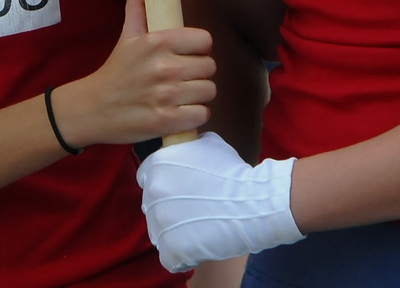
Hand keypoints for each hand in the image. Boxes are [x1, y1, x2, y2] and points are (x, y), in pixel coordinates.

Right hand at [51, 0, 213, 148]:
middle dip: (199, 73)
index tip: (187, 54)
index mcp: (157, 42)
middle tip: (182, 77)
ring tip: (182, 95)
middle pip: (210, 67)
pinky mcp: (167, 121)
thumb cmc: (116, 70)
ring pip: (208, 91)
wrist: (93, 108)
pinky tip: (180, 112)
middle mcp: (164, 67)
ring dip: (198, 95)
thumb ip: (139, 2)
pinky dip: (194, 115)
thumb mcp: (128, 34)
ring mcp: (166, 96)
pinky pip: (202, 114)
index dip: (199, 49)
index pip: (204, 40)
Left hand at [137, 132, 303, 272]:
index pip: (146, 179)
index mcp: (157, 164)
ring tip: (200, 228)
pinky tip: (200, 245)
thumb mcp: (208, 143)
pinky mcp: (172, 248)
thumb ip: (186, 145)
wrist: (253, 202)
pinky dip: (183, 255)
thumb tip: (183, 145)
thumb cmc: (234, 172)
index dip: (165, 186)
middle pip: (152, 207)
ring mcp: (161, 222)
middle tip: (195, 211)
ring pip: (159, 232)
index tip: (181, 192)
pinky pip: (170, 257)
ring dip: (176, 233)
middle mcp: (153, 192)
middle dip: (170, 210)